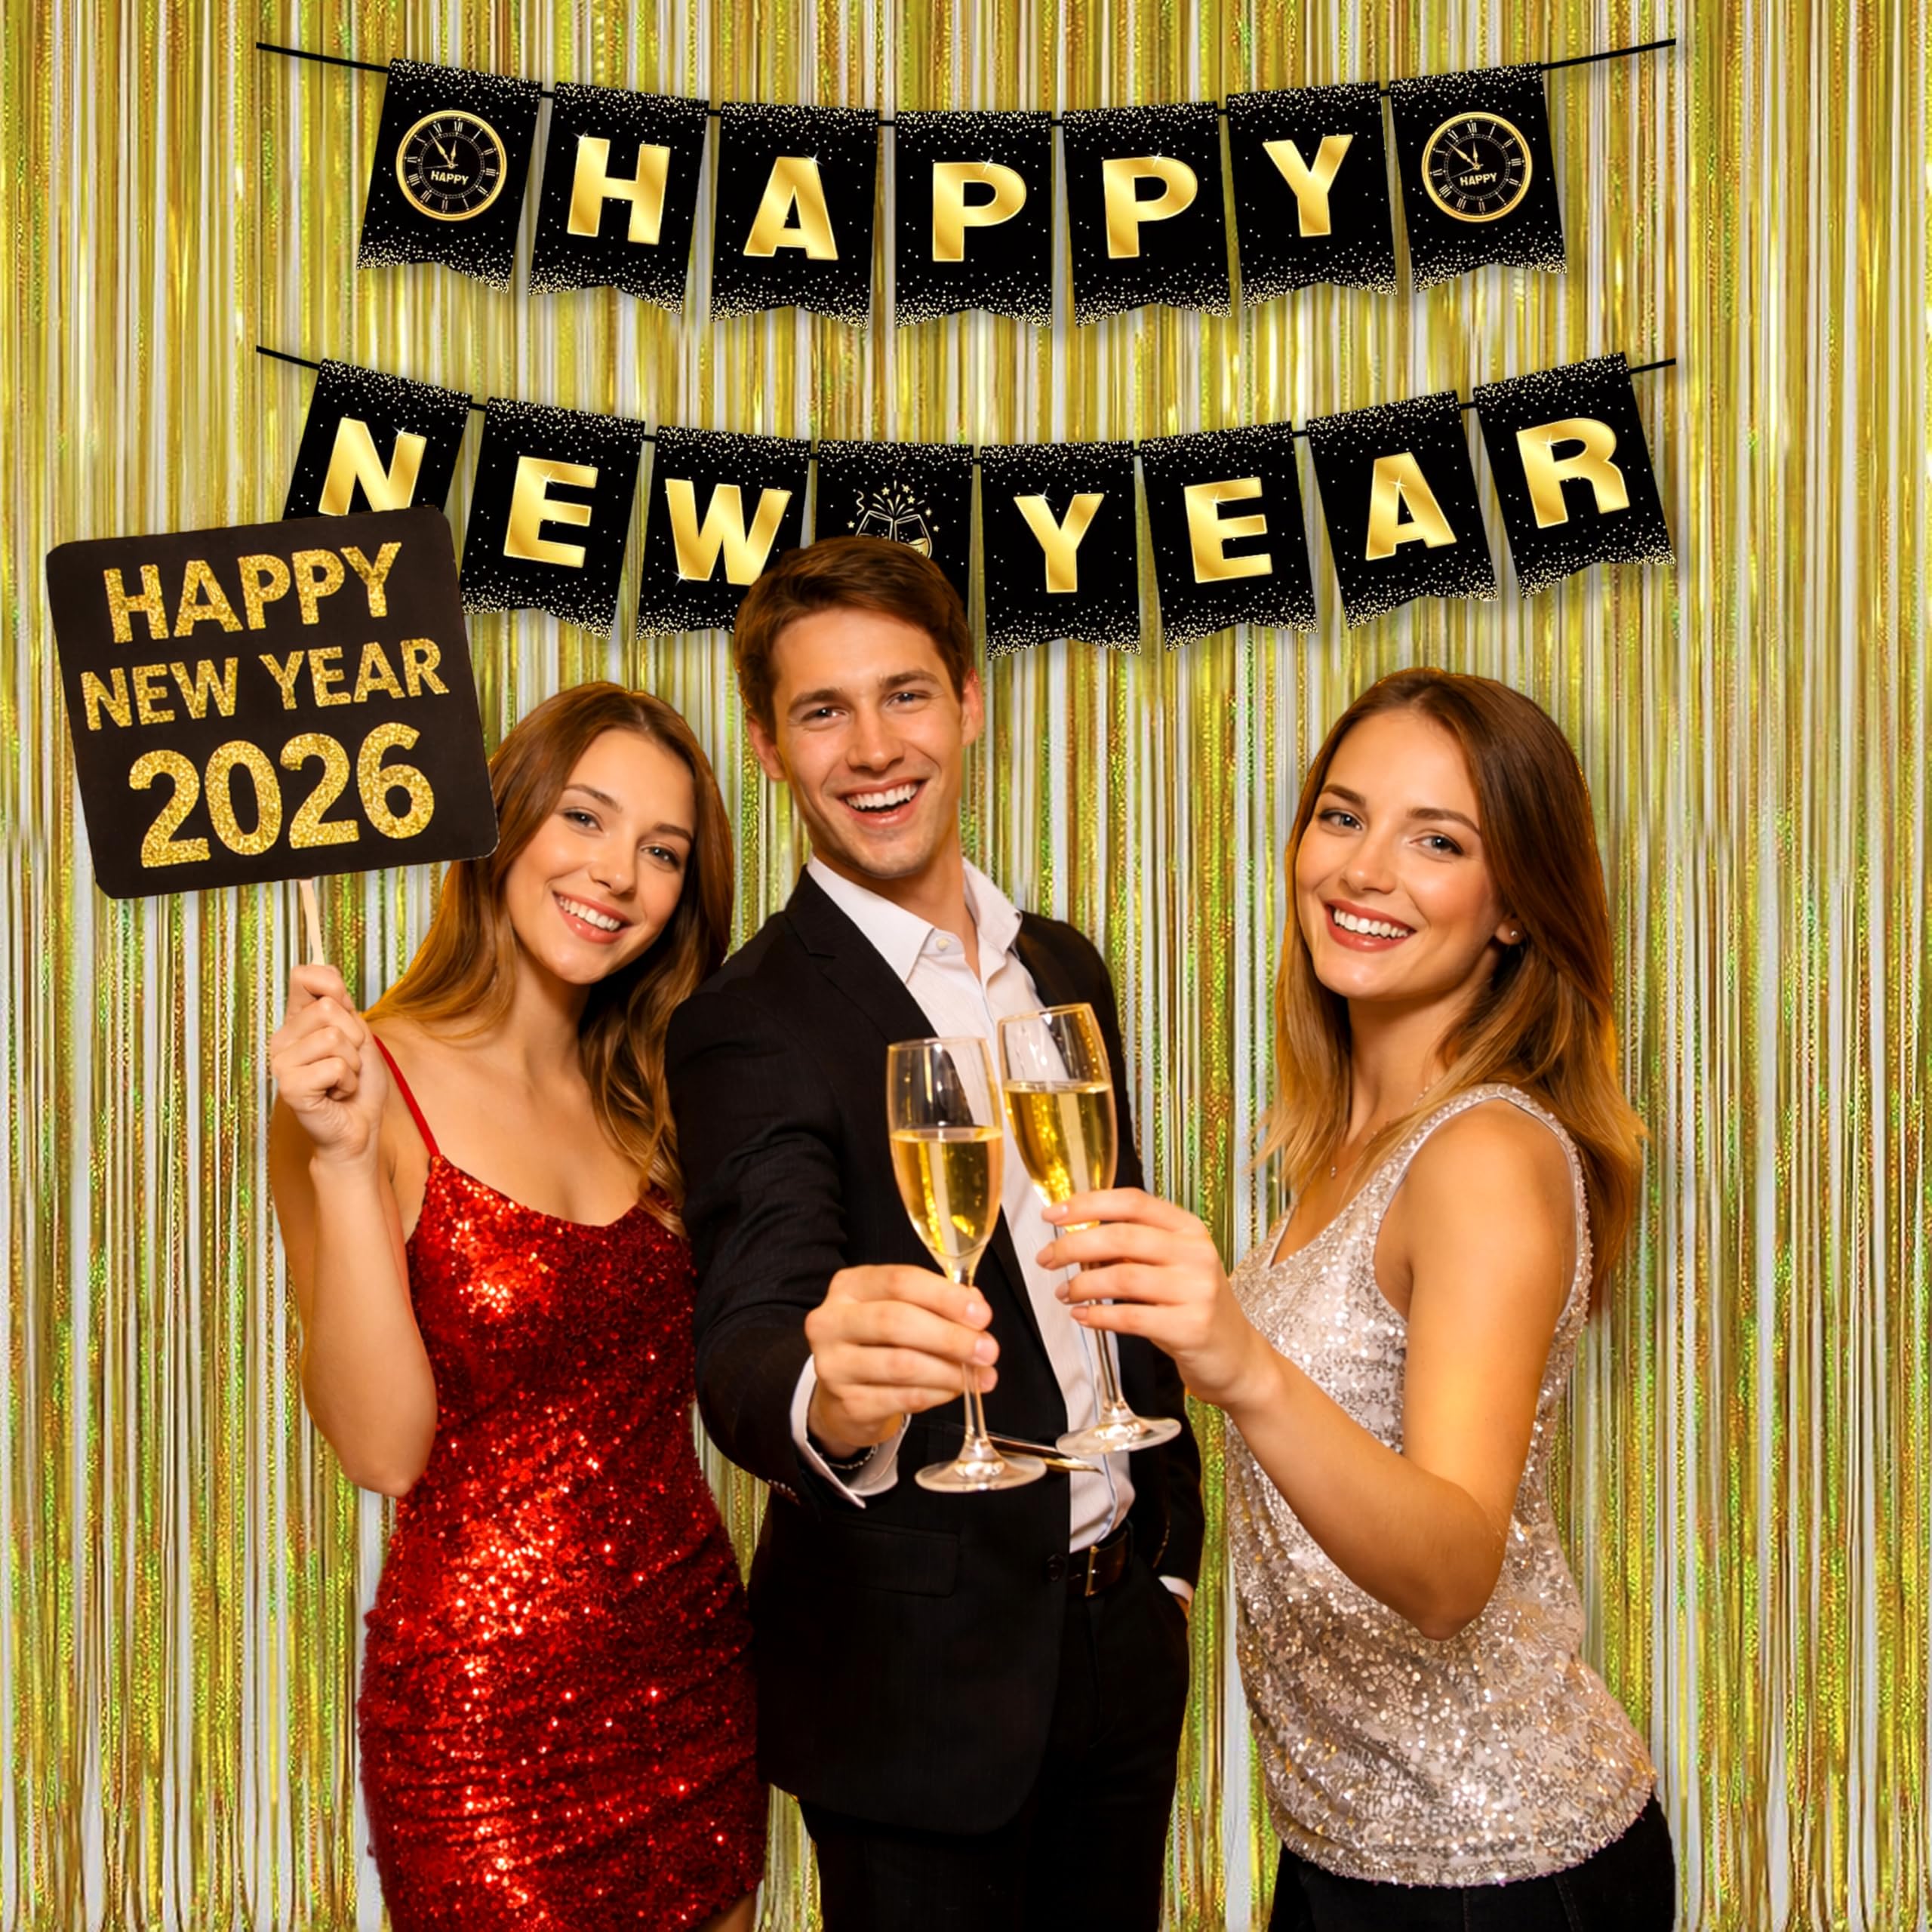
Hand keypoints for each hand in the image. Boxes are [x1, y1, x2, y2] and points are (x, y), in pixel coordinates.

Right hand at [269, 964, 387, 1169]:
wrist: (359, 1127)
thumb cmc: (359, 1083)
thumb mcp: (360, 1036)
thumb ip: (344, 1006)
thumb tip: (329, 982)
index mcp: (297, 1021)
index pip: (305, 976)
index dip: (331, 984)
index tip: (346, 1007)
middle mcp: (283, 1038)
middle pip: (329, 1008)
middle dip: (355, 1037)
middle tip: (349, 1062)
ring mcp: (282, 1063)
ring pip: (334, 1038)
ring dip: (353, 1063)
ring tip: (342, 1080)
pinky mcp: (290, 1086)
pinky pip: (335, 1066)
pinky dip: (348, 1082)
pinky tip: (336, 1094)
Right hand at [803, 1264, 997, 1455]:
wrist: (843, 1394)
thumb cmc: (879, 1342)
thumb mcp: (900, 1309)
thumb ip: (936, 1303)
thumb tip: (975, 1307)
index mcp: (849, 1286)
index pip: (899, 1281)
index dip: (945, 1296)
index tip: (981, 1314)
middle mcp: (831, 1321)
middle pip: (896, 1322)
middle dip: (950, 1337)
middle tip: (987, 1350)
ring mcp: (834, 1365)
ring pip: (901, 1364)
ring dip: (949, 1371)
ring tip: (979, 1376)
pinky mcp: (847, 1404)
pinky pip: (902, 1398)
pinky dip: (937, 1394)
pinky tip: (954, 1391)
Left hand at [1037, 1188, 1264, 1410]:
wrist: (1236, 1356)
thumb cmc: (1193, 1306)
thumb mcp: (1172, 1265)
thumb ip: (1133, 1247)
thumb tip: (1076, 1237)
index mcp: (1188, 1228)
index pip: (1132, 1202)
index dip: (1087, 1204)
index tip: (1052, 1215)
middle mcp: (1196, 1253)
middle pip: (1122, 1237)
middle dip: (1073, 1246)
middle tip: (1046, 1259)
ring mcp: (1196, 1290)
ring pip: (1123, 1277)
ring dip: (1082, 1284)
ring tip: (1064, 1293)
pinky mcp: (1190, 1327)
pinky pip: (1131, 1317)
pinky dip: (1098, 1316)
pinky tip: (1082, 1316)